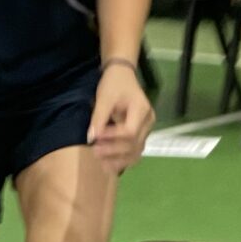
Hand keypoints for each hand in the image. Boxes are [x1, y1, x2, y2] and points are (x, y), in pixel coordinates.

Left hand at [87, 60, 153, 174]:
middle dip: (113, 151)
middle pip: (134, 144)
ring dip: (118, 160)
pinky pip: (134, 151)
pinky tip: (109, 165)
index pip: (129, 131)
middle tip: (95, 151)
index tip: (96, 137)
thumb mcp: (104, 97)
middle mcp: (148, 122)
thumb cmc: (114, 84)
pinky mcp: (141, 134)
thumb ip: (99, 118)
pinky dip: (122, 160)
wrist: (123, 76)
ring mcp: (147, 129)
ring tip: (101, 162)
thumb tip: (91, 138)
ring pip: (136, 152)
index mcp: (142, 110)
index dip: (112, 138)